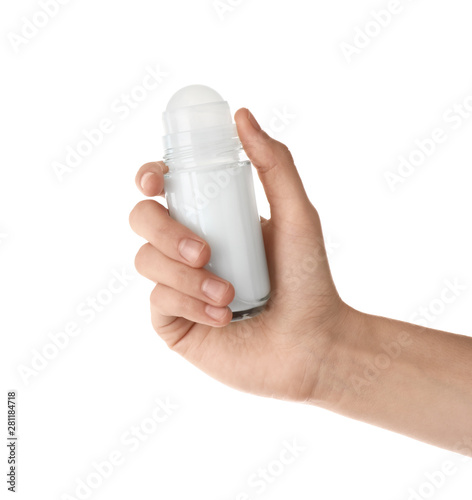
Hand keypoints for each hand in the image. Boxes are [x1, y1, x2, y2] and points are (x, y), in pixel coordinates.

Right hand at [129, 108, 353, 403]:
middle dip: (165, 231)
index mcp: (211, 218)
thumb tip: (241, 115)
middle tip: (204, 251)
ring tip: (229, 293)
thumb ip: (274, 165)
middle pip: (142, 220)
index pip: (163, 189)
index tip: (156, 180)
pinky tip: (223, 317)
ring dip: (185, 277)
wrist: (312, 343)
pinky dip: (189, 304)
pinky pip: (158, 302)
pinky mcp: (173, 321)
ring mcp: (177, 284)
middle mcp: (187, 247)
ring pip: (146, 261)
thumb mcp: (297, 216)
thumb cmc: (307, 279)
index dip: (149, 177)